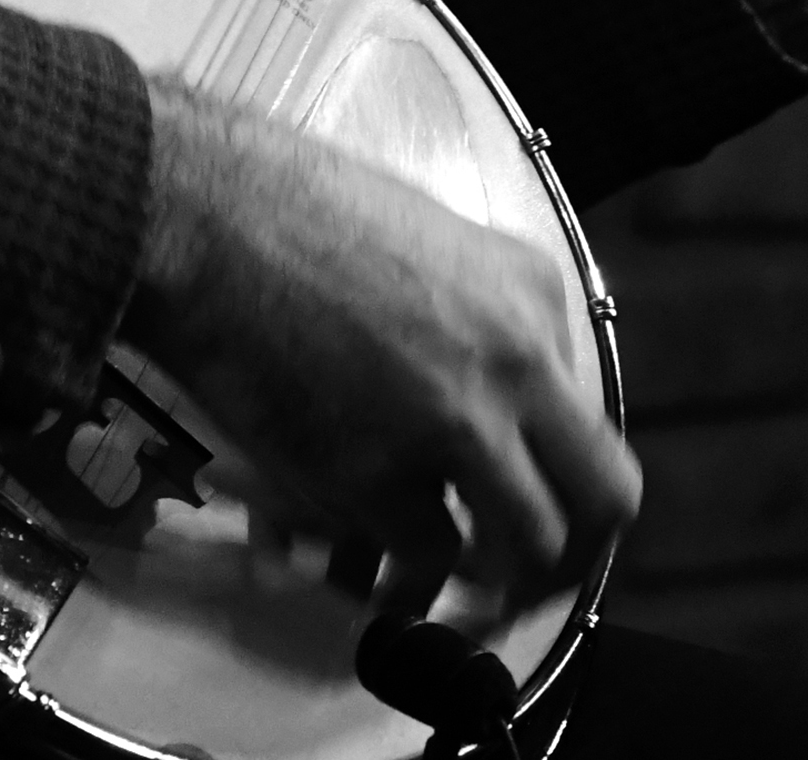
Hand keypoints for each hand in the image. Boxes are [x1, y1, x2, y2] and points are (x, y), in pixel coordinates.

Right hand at [118, 76, 639, 618]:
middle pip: (604, 498)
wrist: (202, 213)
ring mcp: (456, 424)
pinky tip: (384, 588)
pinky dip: (405, 582)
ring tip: (466, 602)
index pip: (587, 414)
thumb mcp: (423, 240)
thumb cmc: (283, 206)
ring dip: (503, 587)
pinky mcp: (379, 476)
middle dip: (574, 554)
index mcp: (532, 290)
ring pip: (531, 546)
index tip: (527, 499)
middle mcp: (518, 362)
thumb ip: (468, 319)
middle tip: (530, 578)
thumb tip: (466, 396)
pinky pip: (424, 556)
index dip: (555, 472)